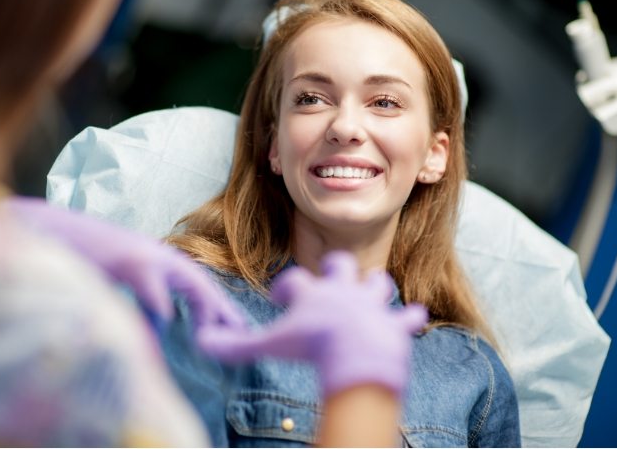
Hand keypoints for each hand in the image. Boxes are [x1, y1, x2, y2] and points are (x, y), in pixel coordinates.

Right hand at [6, 197, 246, 332]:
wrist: (53, 231)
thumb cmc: (86, 260)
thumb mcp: (123, 282)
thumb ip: (145, 301)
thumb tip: (163, 325)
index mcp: (159, 261)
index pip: (197, 284)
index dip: (216, 305)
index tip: (234, 326)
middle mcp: (158, 256)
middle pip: (201, 281)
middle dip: (221, 307)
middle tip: (240, 331)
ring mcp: (143, 254)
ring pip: (187, 279)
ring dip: (203, 304)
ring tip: (211, 331)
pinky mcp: (125, 257)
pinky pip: (149, 282)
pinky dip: (159, 300)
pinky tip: (167, 318)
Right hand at [199, 250, 427, 397]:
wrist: (355, 352)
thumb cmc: (310, 345)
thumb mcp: (269, 344)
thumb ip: (236, 345)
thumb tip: (202, 341)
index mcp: (313, 292)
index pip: (294, 280)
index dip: (286, 289)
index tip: (281, 299)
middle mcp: (343, 290)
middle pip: (341, 264)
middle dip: (337, 269)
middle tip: (330, 282)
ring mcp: (371, 304)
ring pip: (378, 283)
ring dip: (375, 288)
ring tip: (370, 294)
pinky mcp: (394, 323)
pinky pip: (407, 318)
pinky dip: (409, 319)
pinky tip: (414, 317)